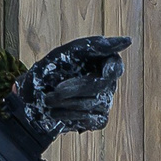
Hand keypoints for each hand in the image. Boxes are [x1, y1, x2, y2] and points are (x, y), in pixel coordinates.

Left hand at [10, 35, 130, 137]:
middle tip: (53, 92)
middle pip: (101, 85)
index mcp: (104, 61)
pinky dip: (70, 116)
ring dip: (67, 103)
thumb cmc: (51, 69)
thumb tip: (128, 41)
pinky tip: (56, 112)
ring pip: (95, 103)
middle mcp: (108, 82)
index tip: (105, 71)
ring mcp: (105, 102)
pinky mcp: (98, 119)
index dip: (112, 69)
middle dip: (74, 89)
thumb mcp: (69, 52)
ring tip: (48, 100)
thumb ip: (96, 46)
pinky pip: (92, 119)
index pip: (116, 65)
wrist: (32, 97)